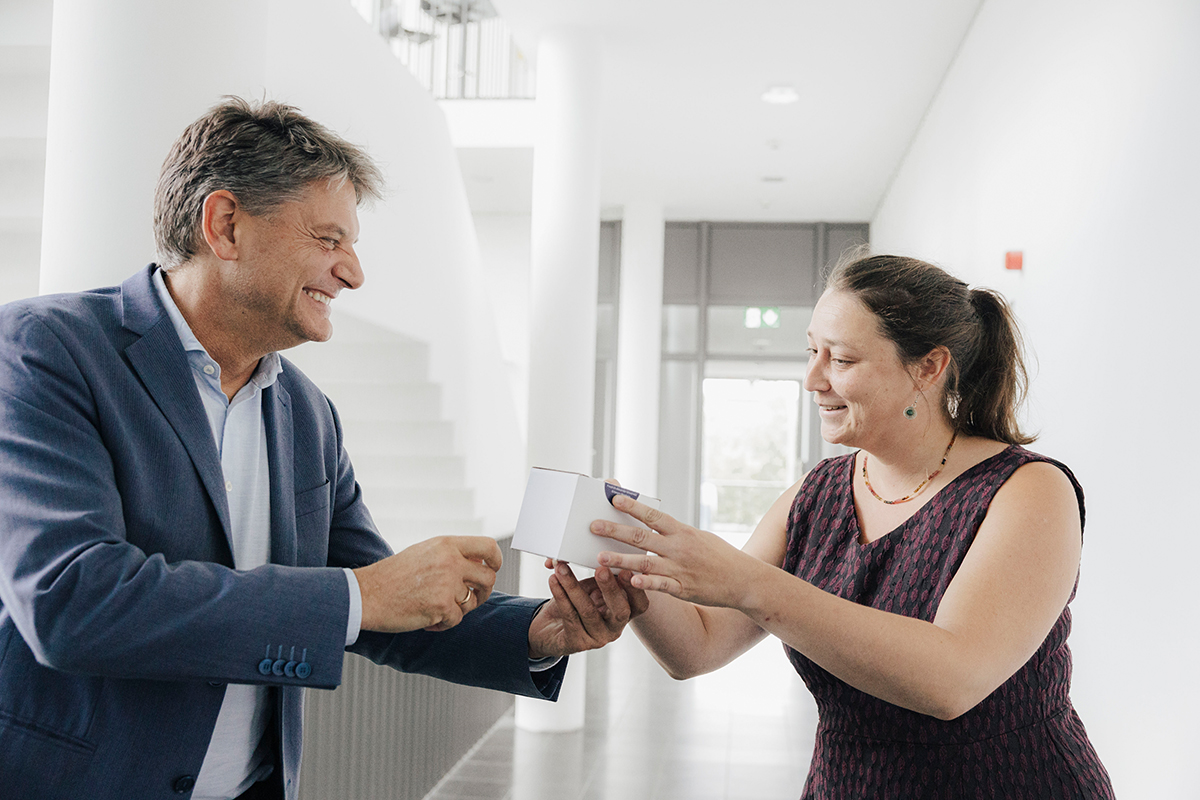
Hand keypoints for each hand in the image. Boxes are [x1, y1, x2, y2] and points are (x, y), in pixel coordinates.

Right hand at [353, 536, 501, 632]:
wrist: (366, 594)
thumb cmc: (393, 575)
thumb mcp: (424, 553)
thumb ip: (452, 555)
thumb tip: (480, 566)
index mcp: (446, 544)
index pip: (487, 546)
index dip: (496, 560)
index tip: (493, 570)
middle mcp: (450, 561)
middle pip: (488, 578)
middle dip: (483, 593)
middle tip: (472, 599)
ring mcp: (447, 583)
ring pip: (471, 602)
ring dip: (458, 610)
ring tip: (437, 608)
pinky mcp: (441, 606)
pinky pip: (456, 620)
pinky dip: (443, 624)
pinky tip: (427, 620)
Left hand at [526, 560, 649, 658]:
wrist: (550, 629)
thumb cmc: (576, 605)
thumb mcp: (592, 588)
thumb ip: (599, 575)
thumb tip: (597, 556)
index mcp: (625, 613)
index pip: (640, 604)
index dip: (636, 589)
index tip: (626, 569)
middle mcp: (615, 628)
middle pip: (620, 610)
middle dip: (610, 588)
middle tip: (601, 569)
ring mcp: (597, 638)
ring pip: (588, 611)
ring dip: (573, 586)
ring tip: (562, 568)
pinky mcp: (577, 643)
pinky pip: (569, 615)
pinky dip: (560, 594)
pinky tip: (554, 580)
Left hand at [590, 494, 763, 608]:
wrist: (744, 580)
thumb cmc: (719, 556)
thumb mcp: (698, 537)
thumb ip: (674, 532)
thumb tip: (652, 521)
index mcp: (682, 532)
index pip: (652, 515)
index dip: (632, 506)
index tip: (612, 498)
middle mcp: (679, 548)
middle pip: (641, 537)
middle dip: (615, 531)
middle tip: (592, 526)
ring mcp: (680, 569)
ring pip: (645, 563)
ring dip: (621, 560)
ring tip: (599, 558)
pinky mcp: (683, 589)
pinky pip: (661, 586)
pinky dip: (646, 583)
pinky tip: (630, 582)